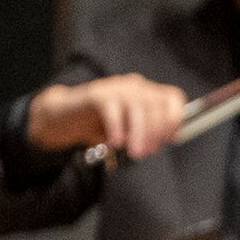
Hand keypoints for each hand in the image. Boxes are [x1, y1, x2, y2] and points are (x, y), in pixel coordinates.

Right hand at [24, 73, 187, 161]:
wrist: (65, 118)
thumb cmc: (103, 127)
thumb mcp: (131, 131)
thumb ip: (150, 132)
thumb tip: (169, 138)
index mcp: (147, 93)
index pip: (173, 98)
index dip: (174, 119)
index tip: (169, 140)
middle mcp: (135, 86)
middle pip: (155, 105)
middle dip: (154, 132)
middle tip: (145, 153)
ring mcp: (116, 87)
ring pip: (137, 106)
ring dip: (139, 133)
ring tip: (134, 152)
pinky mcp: (97, 93)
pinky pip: (112, 108)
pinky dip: (117, 127)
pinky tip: (115, 142)